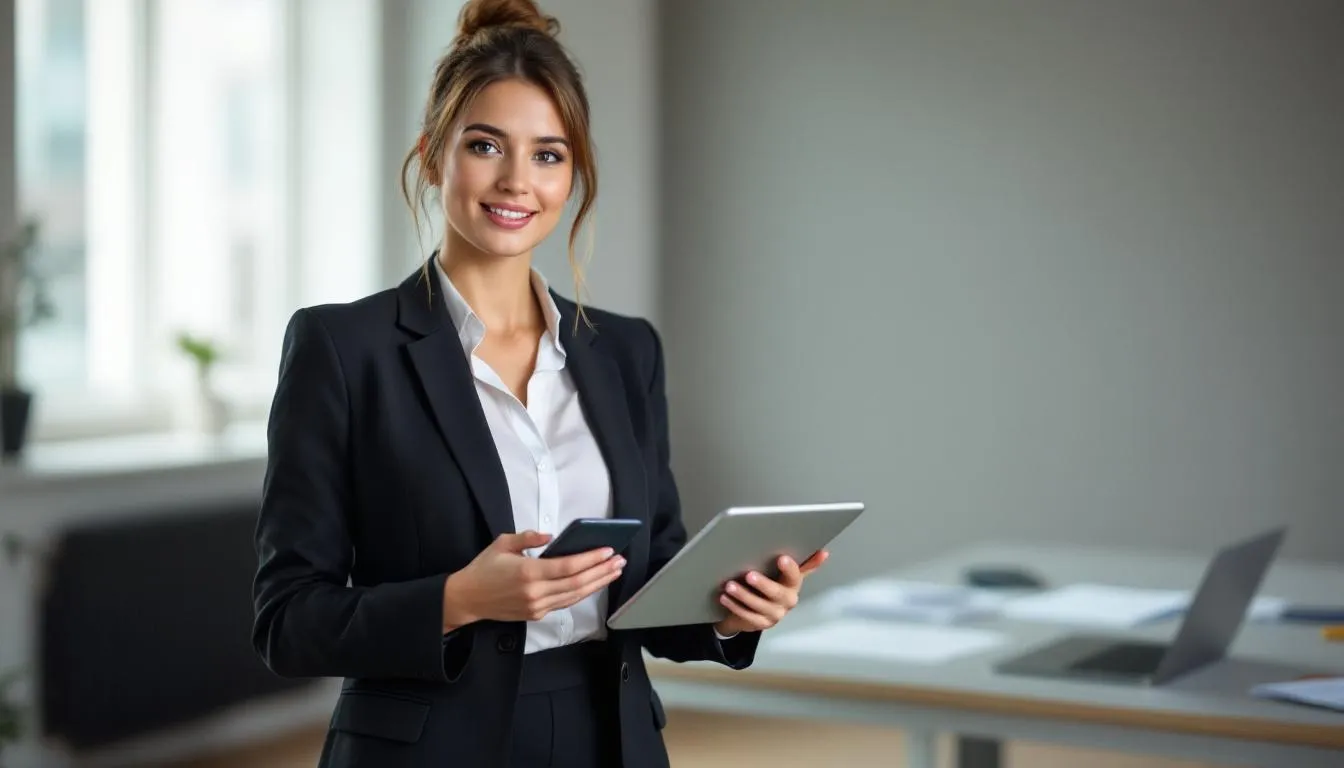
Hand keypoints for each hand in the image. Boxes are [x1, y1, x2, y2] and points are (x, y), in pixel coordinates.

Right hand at [442, 530, 625, 630]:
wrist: (467, 599)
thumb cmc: (484, 568)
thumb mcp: (503, 544)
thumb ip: (528, 537)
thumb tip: (551, 536)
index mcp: (528, 572)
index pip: (568, 567)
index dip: (590, 559)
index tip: (607, 550)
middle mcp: (535, 592)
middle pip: (577, 583)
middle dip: (602, 572)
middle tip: (619, 561)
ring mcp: (537, 606)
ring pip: (575, 595)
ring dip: (597, 583)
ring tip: (613, 571)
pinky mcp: (537, 614)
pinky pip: (565, 603)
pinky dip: (582, 592)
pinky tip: (594, 583)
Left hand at [714, 550, 827, 635]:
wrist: (758, 611)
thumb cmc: (772, 587)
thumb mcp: (786, 575)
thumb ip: (803, 563)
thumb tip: (823, 553)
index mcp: (794, 585)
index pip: (796, 576)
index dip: (790, 568)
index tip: (782, 558)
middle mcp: (788, 601)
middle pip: (777, 593)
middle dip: (763, 584)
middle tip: (749, 575)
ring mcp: (775, 615)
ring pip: (759, 606)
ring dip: (744, 596)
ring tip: (730, 585)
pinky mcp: (761, 624)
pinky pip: (748, 616)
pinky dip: (735, 606)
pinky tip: (725, 597)